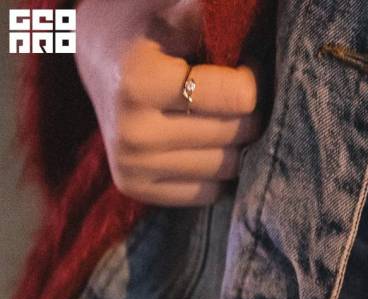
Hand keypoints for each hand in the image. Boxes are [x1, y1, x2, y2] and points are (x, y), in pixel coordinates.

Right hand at [75, 0, 263, 205]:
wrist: (97, 56)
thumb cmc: (147, 27)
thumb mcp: (169, 8)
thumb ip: (197, 11)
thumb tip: (221, 10)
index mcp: (139, 81)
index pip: (242, 97)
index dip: (251, 76)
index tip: (239, 64)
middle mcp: (132, 131)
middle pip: (239, 133)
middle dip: (246, 110)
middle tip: (230, 91)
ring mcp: (133, 166)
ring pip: (230, 167)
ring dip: (236, 142)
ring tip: (216, 113)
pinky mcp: (136, 188)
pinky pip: (211, 192)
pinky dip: (217, 169)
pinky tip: (202, 141)